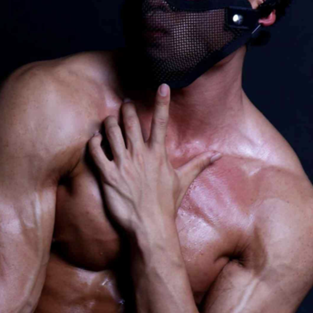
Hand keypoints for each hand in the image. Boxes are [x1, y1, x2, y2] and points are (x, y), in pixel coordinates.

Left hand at [88, 84, 221, 234]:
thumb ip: (199, 164)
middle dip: (127, 108)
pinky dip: (94, 142)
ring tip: (109, 119)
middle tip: (125, 102)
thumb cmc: (166, 205)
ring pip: (111, 132)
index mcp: (158, 154)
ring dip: (109, 122)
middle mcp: (140, 155)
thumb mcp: (183, 182)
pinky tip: (95, 139)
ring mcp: (122, 165)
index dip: (162, 102)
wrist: (150, 227)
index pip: (161, 122)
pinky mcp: (107, 176)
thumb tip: (218, 155)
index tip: (162, 85)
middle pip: (131, 122)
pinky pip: (96, 152)